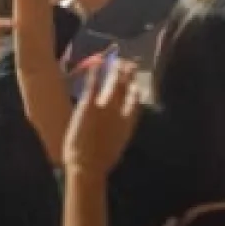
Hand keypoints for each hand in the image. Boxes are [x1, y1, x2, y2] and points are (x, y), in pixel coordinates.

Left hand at [62, 54, 140, 176]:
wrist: (87, 165)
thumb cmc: (99, 163)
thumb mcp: (115, 147)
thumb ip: (117, 134)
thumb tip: (117, 132)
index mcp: (128, 124)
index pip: (136, 101)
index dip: (136, 90)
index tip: (136, 83)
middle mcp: (119, 112)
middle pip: (126, 88)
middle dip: (128, 75)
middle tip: (130, 64)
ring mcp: (105, 107)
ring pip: (113, 83)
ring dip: (116, 70)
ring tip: (117, 60)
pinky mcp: (89, 105)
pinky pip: (94, 84)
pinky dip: (96, 72)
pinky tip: (97, 63)